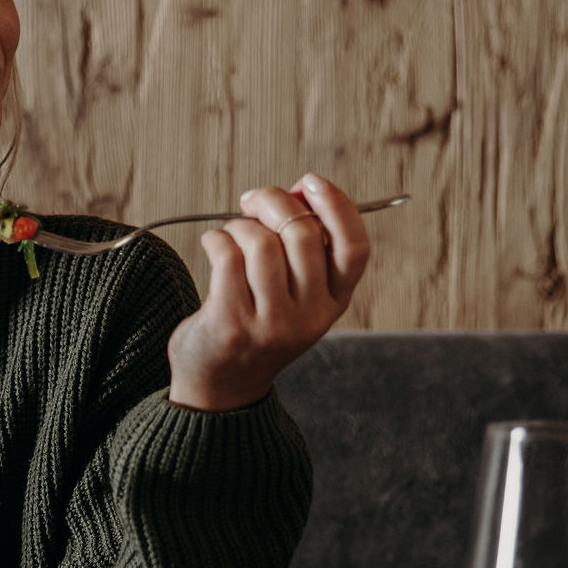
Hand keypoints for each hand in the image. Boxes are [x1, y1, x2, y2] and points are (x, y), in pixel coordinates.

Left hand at [166, 175, 370, 411]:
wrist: (221, 385)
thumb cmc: (258, 322)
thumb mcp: (296, 294)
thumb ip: (304, 247)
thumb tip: (299, 191)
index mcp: (335, 302)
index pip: (354, 247)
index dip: (336, 204)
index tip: (309, 182)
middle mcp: (310, 316)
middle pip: (303, 233)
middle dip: (272, 201)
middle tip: (252, 201)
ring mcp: (271, 323)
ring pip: (261, 242)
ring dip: (240, 224)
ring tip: (231, 234)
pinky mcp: (232, 323)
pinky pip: (227, 255)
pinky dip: (216, 238)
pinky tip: (213, 246)